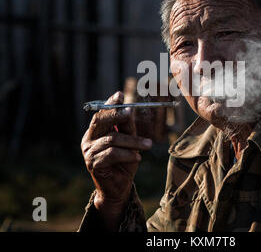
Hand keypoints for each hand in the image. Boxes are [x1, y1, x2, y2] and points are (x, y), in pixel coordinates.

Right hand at [80, 91, 151, 228]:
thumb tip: (129, 109)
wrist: (118, 187)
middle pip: (101, 121)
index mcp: (96, 132)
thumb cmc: (124, 162)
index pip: (101, 113)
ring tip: (148, 145)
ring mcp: (89, 151)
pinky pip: (112, 154)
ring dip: (133, 141)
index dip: (110, 103)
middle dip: (117, 115)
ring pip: (112, 139)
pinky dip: (127, 154)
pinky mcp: (93, 163)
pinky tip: (137, 157)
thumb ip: (127, 127)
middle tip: (130, 112)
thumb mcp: (129, 142)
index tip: (120, 94)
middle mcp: (89, 139)